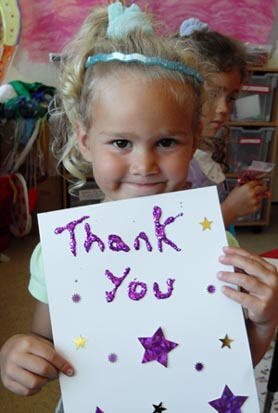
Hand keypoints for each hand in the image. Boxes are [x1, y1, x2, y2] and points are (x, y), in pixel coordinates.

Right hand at [0, 334, 73, 395]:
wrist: (8, 349)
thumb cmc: (28, 346)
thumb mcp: (39, 342)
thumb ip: (52, 351)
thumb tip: (67, 365)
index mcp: (27, 343)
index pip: (49, 355)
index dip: (62, 364)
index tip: (70, 370)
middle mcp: (16, 356)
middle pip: (43, 369)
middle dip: (54, 373)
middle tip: (57, 373)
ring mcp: (9, 369)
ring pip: (34, 383)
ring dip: (45, 382)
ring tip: (47, 377)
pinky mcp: (7, 382)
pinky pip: (26, 391)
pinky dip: (36, 389)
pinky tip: (38, 382)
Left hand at [217, 246, 277, 364]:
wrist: (268, 315)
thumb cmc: (260, 294)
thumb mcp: (256, 278)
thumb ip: (246, 269)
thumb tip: (229, 259)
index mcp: (270, 270)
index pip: (252, 257)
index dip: (237, 252)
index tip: (225, 250)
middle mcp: (271, 280)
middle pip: (250, 265)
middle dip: (233, 260)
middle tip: (221, 259)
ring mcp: (268, 293)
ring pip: (245, 280)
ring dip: (230, 276)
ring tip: (220, 274)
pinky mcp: (261, 306)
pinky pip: (243, 297)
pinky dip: (231, 292)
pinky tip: (224, 289)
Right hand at [222, 180, 268, 226]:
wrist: (229, 210)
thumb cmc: (231, 199)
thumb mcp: (236, 188)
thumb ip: (243, 183)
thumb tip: (248, 180)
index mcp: (247, 187)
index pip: (257, 182)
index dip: (257, 183)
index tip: (257, 184)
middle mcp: (252, 193)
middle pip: (263, 188)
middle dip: (262, 188)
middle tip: (261, 189)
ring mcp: (254, 201)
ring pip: (261, 196)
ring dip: (258, 196)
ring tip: (250, 198)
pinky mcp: (255, 207)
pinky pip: (259, 204)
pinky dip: (256, 204)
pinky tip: (249, 204)